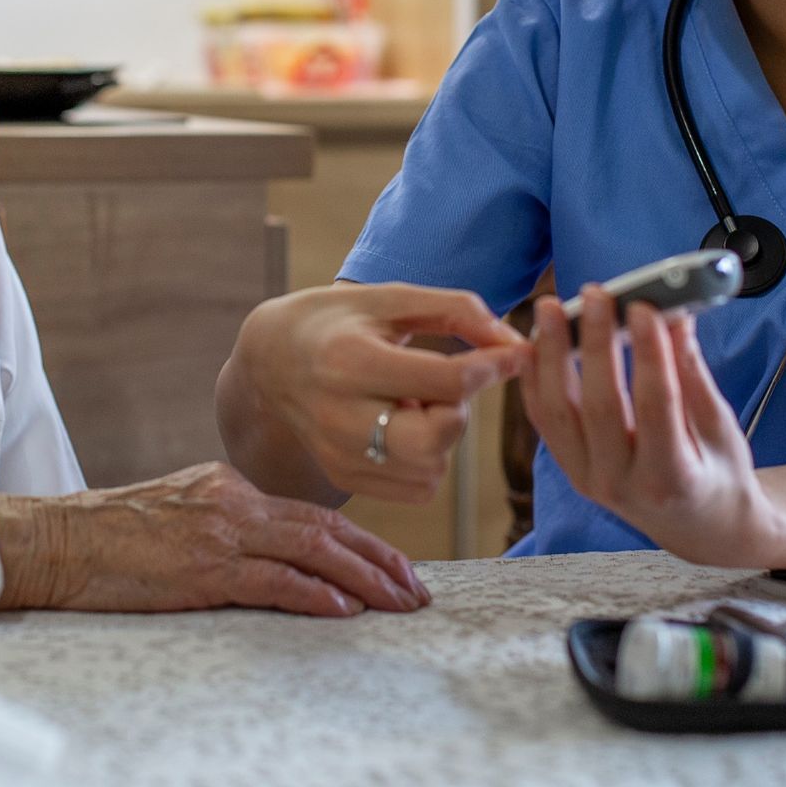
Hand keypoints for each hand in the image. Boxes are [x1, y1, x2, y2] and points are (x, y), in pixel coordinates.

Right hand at [0, 463, 430, 616]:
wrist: (56, 539)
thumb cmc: (109, 534)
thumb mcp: (179, 509)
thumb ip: (226, 521)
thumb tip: (271, 551)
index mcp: (230, 484)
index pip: (311, 513)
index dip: (361, 541)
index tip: (395, 565)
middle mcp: (234, 500)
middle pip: (325, 527)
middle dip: (379, 559)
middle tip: (417, 589)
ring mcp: (220, 532)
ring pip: (312, 550)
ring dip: (364, 579)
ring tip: (398, 602)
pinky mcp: (202, 567)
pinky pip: (273, 580)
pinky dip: (314, 594)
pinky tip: (343, 609)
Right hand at [225, 284, 529, 502]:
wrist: (271, 359)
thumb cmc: (339, 320)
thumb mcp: (391, 298)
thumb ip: (457, 310)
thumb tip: (514, 343)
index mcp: (349, 360)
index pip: (445, 381)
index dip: (492, 367)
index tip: (514, 352)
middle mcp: (338, 414)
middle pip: (437, 438)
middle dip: (460, 409)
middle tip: (447, 383)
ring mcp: (337, 453)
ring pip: (431, 469)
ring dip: (444, 437)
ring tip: (416, 402)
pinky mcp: (343, 476)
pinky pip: (416, 488)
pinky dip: (428, 460)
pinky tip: (403, 426)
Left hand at [521, 288, 785, 568]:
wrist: (698, 526)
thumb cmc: (718, 474)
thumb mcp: (721, 429)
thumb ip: (694, 375)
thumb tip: (677, 317)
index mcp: (672, 479)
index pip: (656, 407)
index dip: (650, 354)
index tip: (645, 308)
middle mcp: (622, 485)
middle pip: (600, 405)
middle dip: (595, 343)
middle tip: (595, 294)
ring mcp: (588, 479)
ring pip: (558, 411)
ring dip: (550, 354)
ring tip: (551, 308)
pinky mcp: (569, 468)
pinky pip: (543, 419)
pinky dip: (534, 377)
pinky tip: (536, 340)